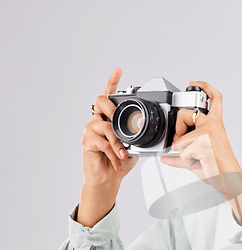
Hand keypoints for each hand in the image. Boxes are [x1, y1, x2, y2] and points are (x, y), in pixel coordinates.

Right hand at [82, 68, 138, 187]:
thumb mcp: (133, 146)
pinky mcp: (87, 142)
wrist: (108, 179)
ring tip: (124, 154)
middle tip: (120, 118)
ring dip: (119, 143)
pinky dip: (114, 153)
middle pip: (100, 102)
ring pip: (106, 127)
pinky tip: (118, 161)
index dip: (112, 82)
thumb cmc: (119, 161)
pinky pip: (103, 143)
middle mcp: (97, 121)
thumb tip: (147, 131)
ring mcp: (90, 130)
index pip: (108, 97)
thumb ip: (136, 135)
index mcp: (108, 119)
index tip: (118, 70)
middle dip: (112, 108)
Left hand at [160, 81, 241, 200]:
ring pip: (182, 138)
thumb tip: (164, 157)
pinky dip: (187, 161)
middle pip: (185, 114)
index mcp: (215, 125)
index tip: (193, 83)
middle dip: (177, 130)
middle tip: (182, 142)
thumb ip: (181, 155)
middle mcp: (213, 125)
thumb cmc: (219, 168)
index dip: (204, 87)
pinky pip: (183, 151)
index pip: (214, 98)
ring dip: (184, 153)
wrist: (230, 179)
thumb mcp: (199, 158)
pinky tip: (199, 163)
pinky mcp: (204, 142)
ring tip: (197, 159)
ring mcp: (208, 132)